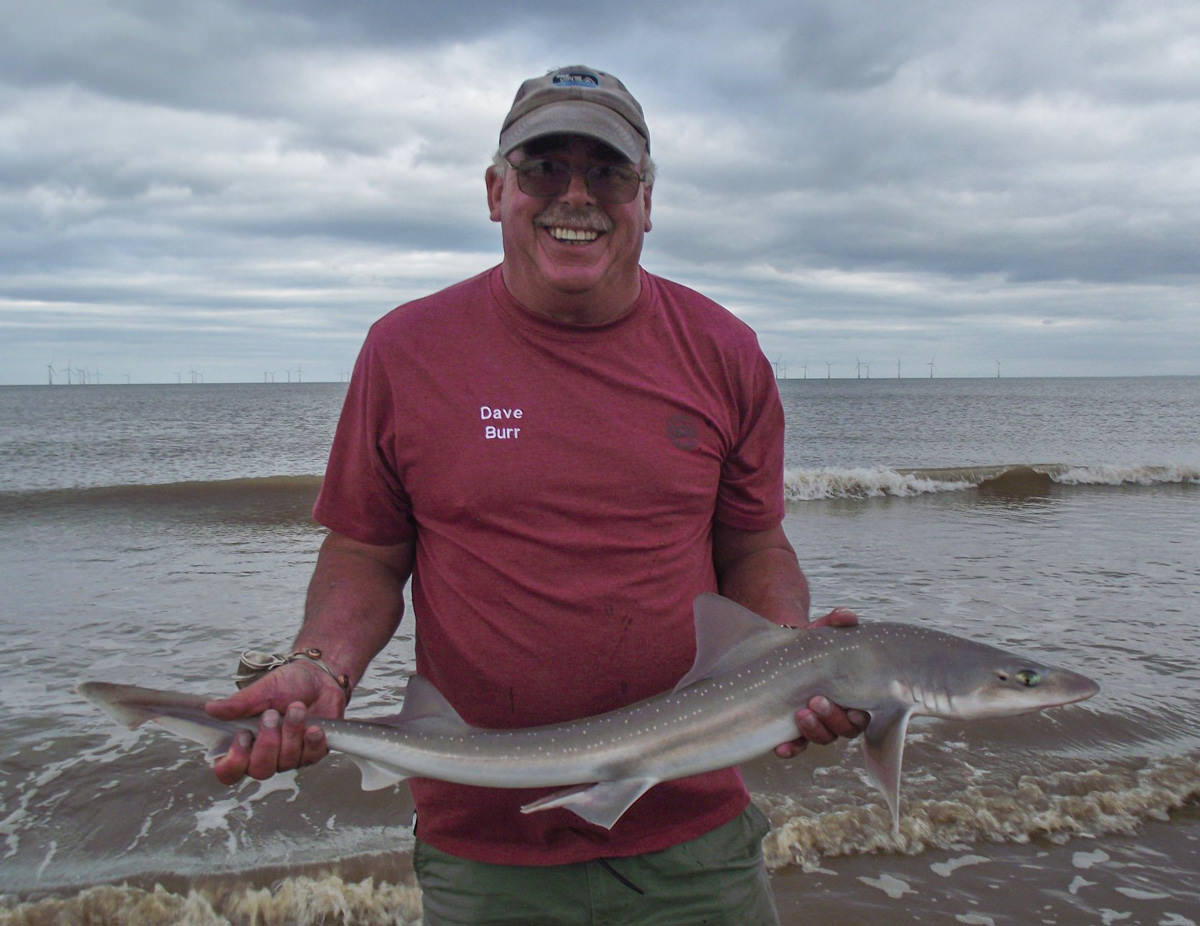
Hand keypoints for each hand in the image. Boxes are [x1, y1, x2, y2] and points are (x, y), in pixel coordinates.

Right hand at [205, 660, 346, 784]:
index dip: (233, 762)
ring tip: (297, 707)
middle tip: (272, 714)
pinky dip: (312, 740)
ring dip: (292, 731)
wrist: (318, 677)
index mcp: (245, 744)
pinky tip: (315, 727)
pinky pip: (311, 757)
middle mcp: (266, 756)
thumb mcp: (261, 691)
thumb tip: (210, 709)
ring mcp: (291, 757)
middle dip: (268, 741)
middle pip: (260, 770)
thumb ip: (238, 704)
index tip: (242, 737)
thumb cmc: (287, 685)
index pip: (229, 772)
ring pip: (287, 761)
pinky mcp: (314, 753)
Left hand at [775, 607, 869, 757]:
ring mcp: (815, 724)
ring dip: (813, 731)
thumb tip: (846, 616)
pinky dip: (790, 749)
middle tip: (815, 701)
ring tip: (800, 713)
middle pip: (844, 730)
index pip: (862, 715)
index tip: (852, 708)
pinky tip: (780, 747)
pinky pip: (795, 746)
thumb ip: (834, 623)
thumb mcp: (819, 632)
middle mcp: (837, 714)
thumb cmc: (807, 644)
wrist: (778, 651)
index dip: (858, 716)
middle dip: (832, 718)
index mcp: (851, 695)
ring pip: (822, 738)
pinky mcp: (792, 729)